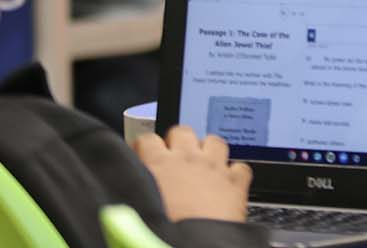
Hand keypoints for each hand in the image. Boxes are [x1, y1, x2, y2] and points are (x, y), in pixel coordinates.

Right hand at [135, 125, 251, 223]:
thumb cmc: (161, 234)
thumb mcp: (136, 207)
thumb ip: (133, 190)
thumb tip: (125, 190)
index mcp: (158, 164)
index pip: (148, 139)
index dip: (145, 146)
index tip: (145, 155)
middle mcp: (188, 159)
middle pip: (183, 132)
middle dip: (178, 141)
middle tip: (174, 159)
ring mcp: (215, 168)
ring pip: (215, 141)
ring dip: (208, 150)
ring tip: (202, 166)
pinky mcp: (236, 183)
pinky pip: (241, 167)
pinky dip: (235, 173)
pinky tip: (228, 184)